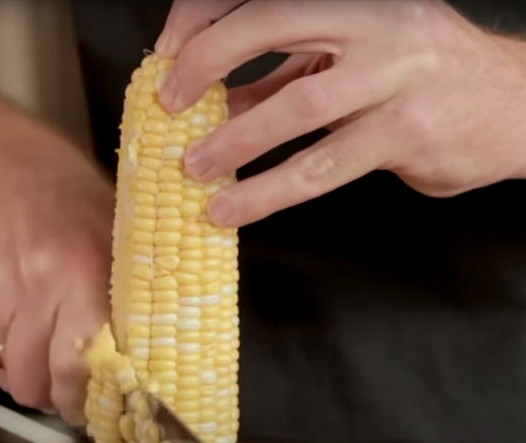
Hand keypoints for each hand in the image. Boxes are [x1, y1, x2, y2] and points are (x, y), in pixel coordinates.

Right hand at [0, 153, 113, 423]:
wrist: (10, 173)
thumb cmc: (77, 210)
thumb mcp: (119, 245)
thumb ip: (126, 306)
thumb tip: (134, 368)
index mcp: (78, 274)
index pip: (74, 364)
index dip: (80, 397)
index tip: (90, 406)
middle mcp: (29, 287)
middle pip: (30, 379)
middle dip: (49, 395)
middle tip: (66, 389)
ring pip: (2, 369)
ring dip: (24, 371)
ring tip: (43, 349)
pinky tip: (18, 324)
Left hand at [156, 0, 525, 226]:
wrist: (510, 105)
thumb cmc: (419, 80)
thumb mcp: (350, 63)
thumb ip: (285, 77)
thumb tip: (216, 103)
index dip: (204, 17)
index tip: (167, 54)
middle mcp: (375, 23)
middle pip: (272, 22)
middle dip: (207, 61)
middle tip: (168, 104)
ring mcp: (395, 75)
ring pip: (297, 105)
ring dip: (235, 140)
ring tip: (194, 170)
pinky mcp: (405, 131)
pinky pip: (323, 166)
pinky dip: (270, 190)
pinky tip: (236, 208)